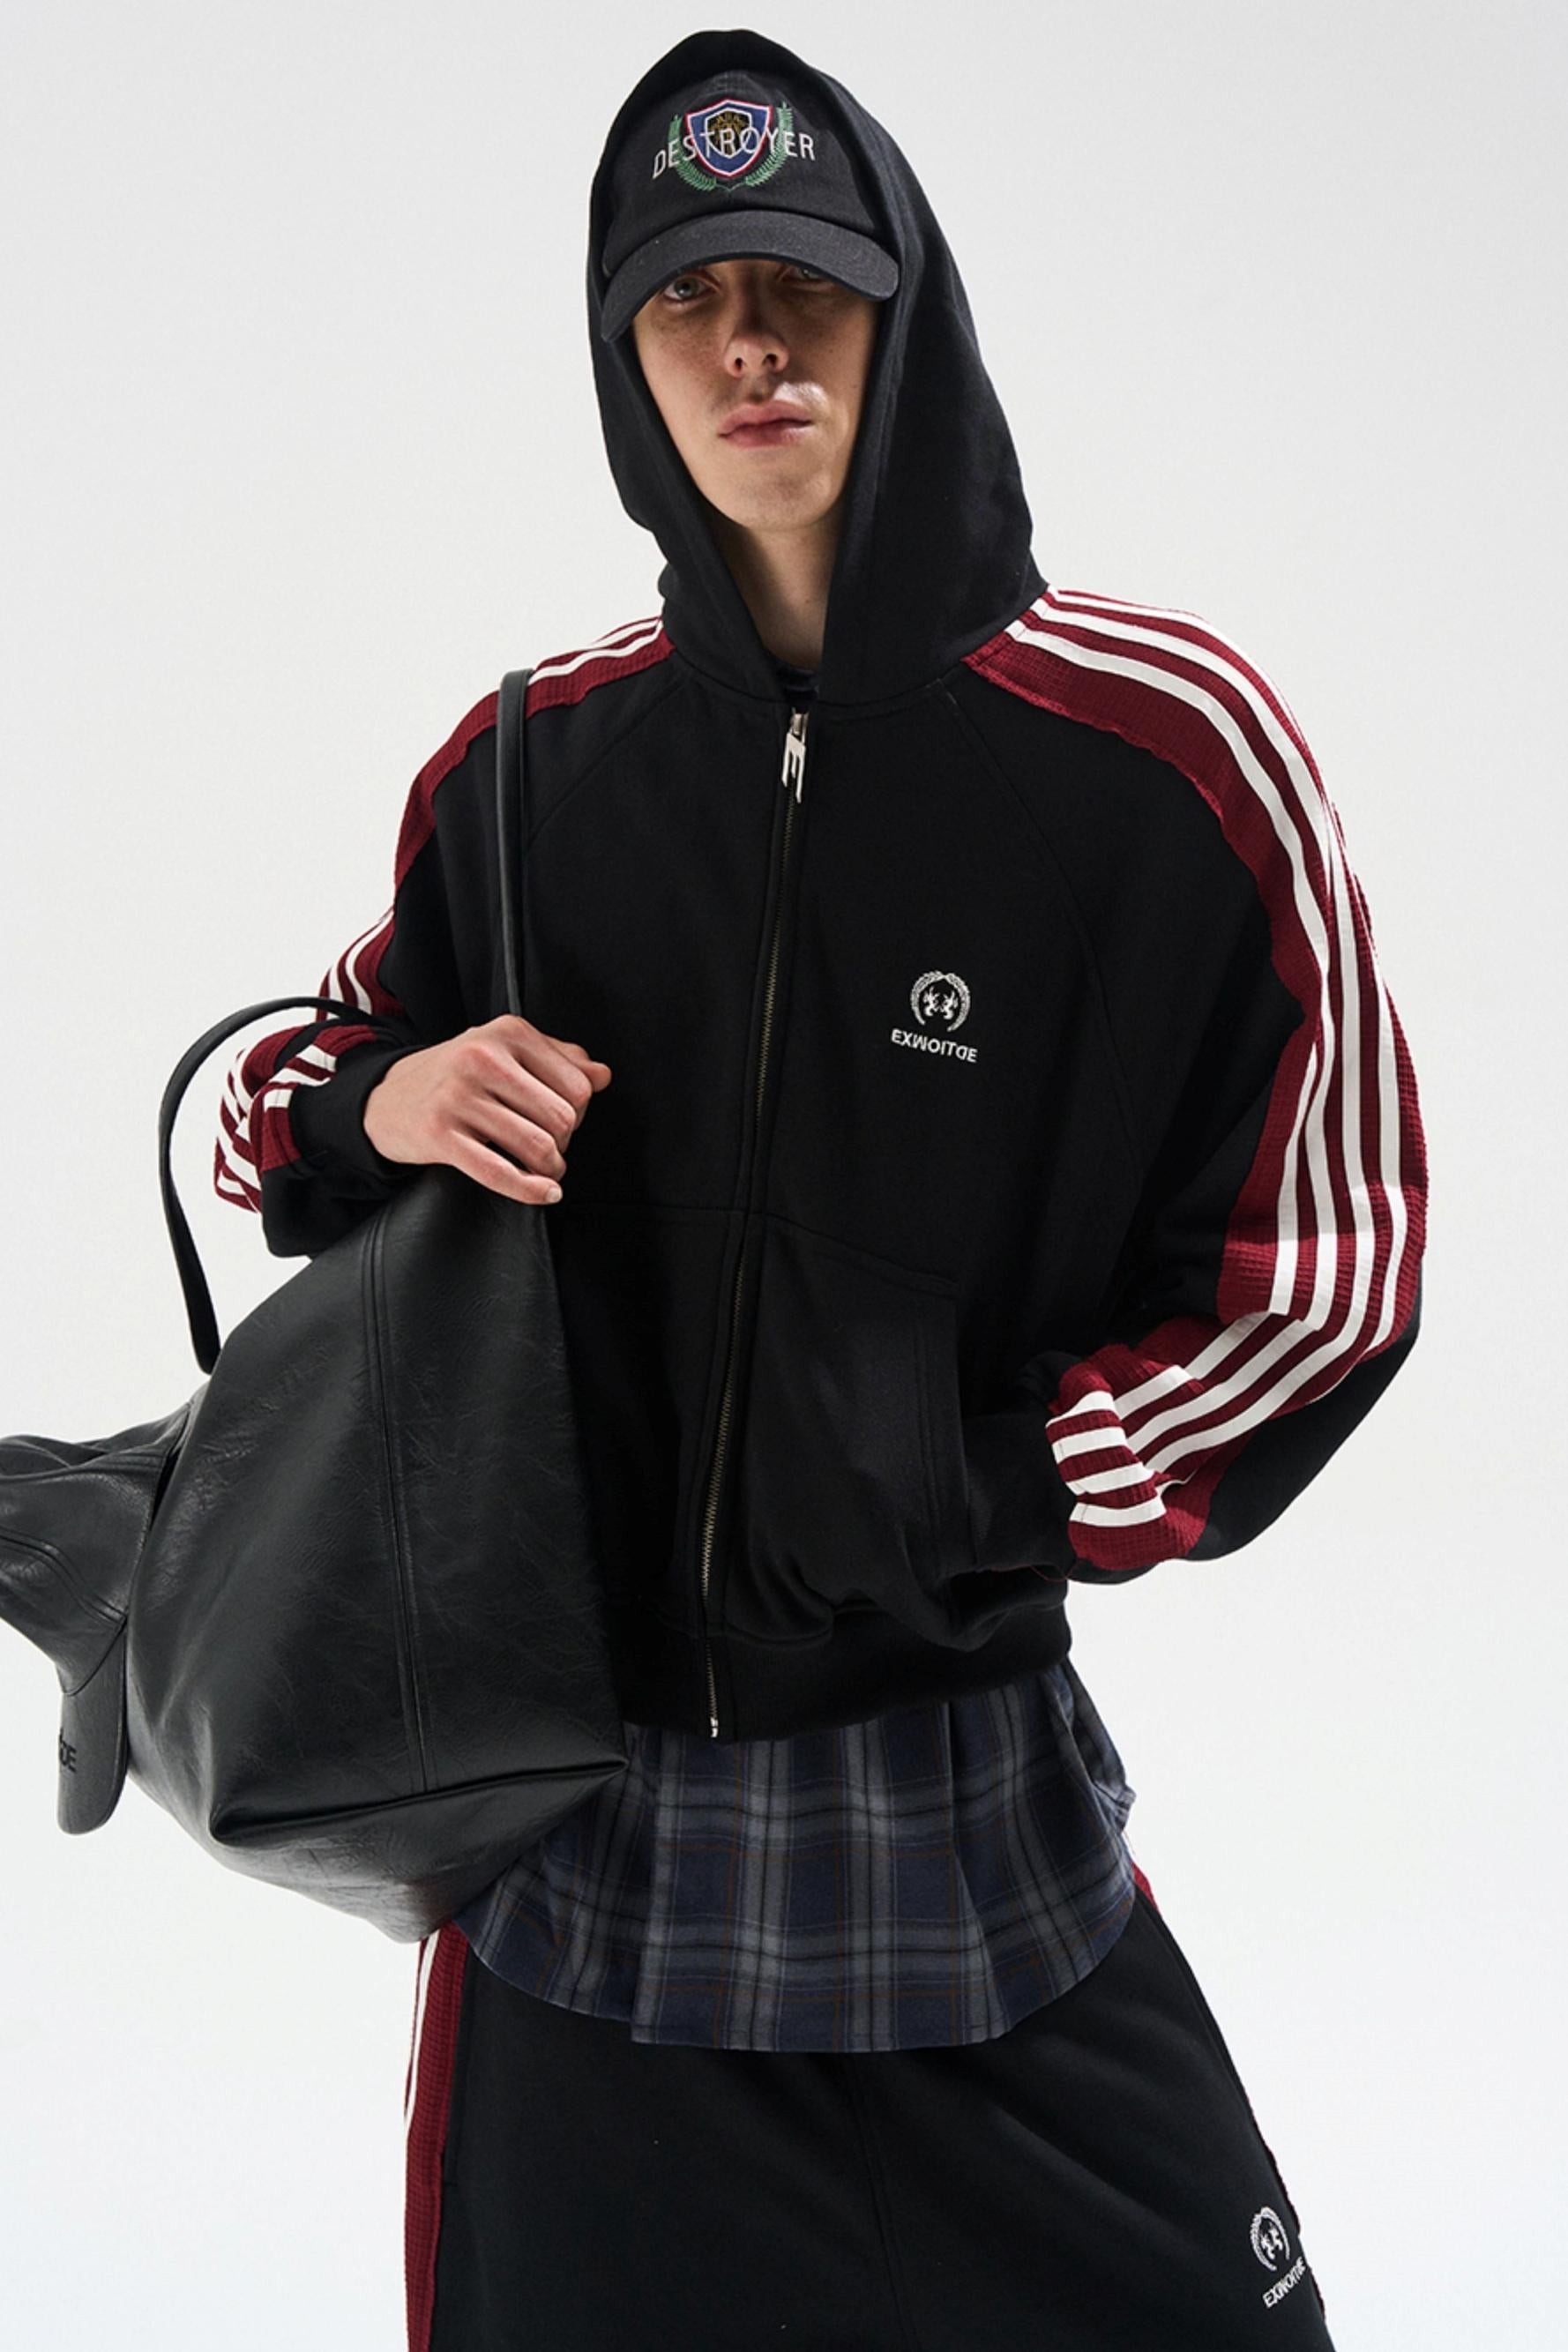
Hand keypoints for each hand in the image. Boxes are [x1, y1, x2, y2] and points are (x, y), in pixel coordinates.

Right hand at [362, 1015, 610, 1203]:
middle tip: (551, 1147)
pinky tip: (544, 1193)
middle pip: (562, 1118)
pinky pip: (499, 1172)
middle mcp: (482, 1058)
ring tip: (545, 1169)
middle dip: (565, 1142)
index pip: (578, 1086)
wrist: (385, 1097)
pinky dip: (530, 1190)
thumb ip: (559, 1059)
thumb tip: (602, 1076)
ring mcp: (459, 1096)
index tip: (561, 1121)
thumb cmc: (456, 1075)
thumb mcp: (506, 1052)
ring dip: (550, 1168)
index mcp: (508, 1033)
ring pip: (538, 1146)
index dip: (580, 1112)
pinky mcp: (439, 1134)